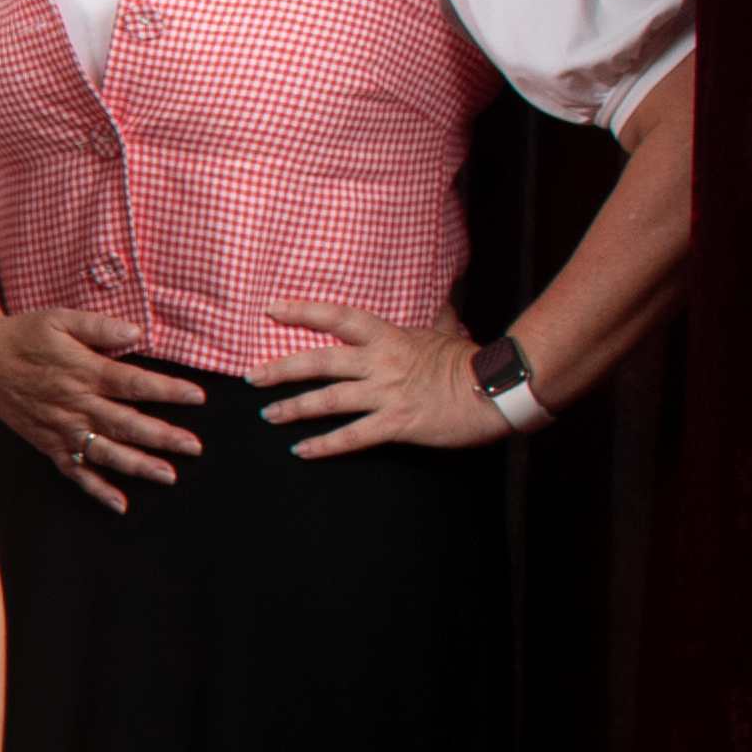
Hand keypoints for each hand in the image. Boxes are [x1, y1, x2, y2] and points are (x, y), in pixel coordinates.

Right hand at [0, 306, 205, 514]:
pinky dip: (96, 489)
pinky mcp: (48, 444)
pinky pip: (75, 471)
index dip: (168, 391)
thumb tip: (137, 334)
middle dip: (163, 436)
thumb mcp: (60, 318)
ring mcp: (61, 429)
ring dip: (138, 465)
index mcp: (83, 371)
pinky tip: (120, 503)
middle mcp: (75, 405)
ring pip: (105, 452)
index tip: (198, 397)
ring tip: (169, 475)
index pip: (134, 383)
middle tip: (195, 446)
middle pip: (126, 424)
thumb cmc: (23, 335)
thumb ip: (99, 326)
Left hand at [255, 303, 500, 456]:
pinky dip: (325, 445)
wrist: (500, 388)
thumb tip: (440, 300)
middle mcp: (380, 363)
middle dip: (281, 369)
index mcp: (388, 337)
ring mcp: (387, 394)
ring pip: (328, 401)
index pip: (336, 317)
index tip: (270, 309)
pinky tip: (302, 450)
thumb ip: (433, 318)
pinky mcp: (397, 423)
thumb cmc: (472, 360)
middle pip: (319, 362)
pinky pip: (353, 437)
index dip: (301, 311)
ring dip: (294, 408)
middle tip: (251, 376)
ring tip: (269, 415)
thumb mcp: (446, 331)